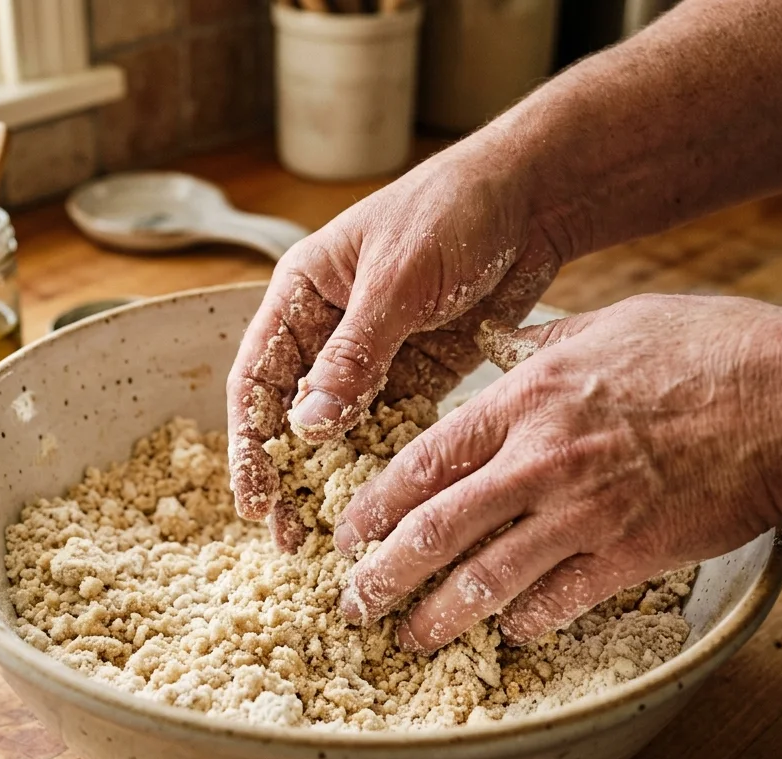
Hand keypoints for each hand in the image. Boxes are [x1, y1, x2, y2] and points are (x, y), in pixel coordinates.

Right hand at [226, 138, 561, 549]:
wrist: (532, 198)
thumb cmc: (452, 212)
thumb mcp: (397, 281)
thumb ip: (354, 355)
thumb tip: (308, 428)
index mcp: (301, 295)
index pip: (258, 377)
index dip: (249, 441)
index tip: (254, 498)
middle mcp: (328, 331)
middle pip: (292, 416)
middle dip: (287, 476)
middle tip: (288, 537)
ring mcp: (373, 357)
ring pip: (339, 431)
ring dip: (333, 480)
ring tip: (331, 537)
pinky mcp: (416, 375)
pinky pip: (390, 428)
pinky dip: (384, 464)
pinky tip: (385, 505)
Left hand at [336, 293, 781, 649]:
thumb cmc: (702, 350)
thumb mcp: (602, 327)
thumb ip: (536, 348)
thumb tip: (497, 348)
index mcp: (525, 401)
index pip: (423, 462)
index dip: (375, 505)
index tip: (348, 532)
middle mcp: (540, 462)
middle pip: (436, 530)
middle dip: (383, 575)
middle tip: (354, 602)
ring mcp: (583, 514)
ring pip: (486, 580)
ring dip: (437, 617)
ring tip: (408, 637)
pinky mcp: (629, 555)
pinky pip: (558, 603)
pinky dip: (526, 622)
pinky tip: (508, 632)